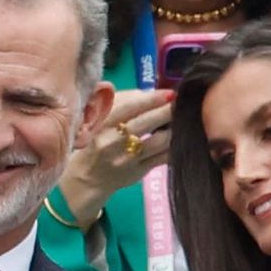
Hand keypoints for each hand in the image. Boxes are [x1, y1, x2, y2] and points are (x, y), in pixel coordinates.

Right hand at [57, 89, 173, 226]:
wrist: (88, 177)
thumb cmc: (97, 139)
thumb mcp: (100, 117)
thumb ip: (122, 101)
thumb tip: (149, 94)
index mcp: (102, 125)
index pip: (128, 108)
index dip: (151, 99)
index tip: (169, 93)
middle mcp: (113, 143)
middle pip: (145, 124)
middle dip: (166, 112)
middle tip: (181, 103)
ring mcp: (127, 160)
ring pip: (158, 142)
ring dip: (174, 129)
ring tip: (182, 119)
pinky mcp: (138, 173)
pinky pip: (163, 158)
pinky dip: (174, 146)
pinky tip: (179, 137)